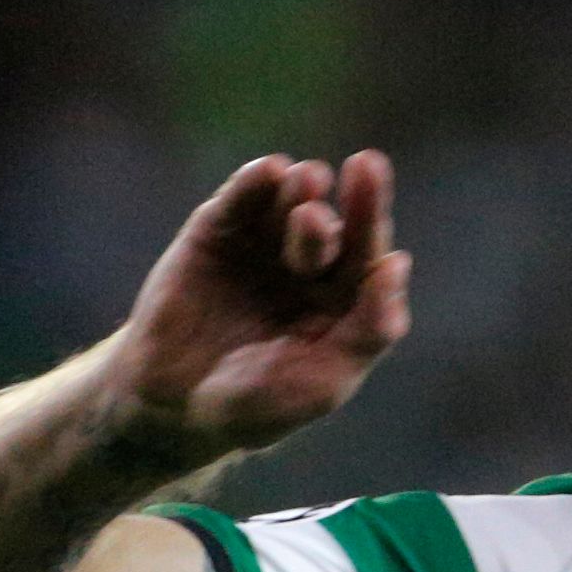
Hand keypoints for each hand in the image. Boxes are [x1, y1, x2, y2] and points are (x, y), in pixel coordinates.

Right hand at [101, 153, 409, 463]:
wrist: (174, 403)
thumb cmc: (259, 404)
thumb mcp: (323, 380)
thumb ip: (368, 330)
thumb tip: (398, 265)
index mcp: (347, 306)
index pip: (372, 262)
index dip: (383, 237)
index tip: (392, 229)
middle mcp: (312, 271)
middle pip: (342, 229)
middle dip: (360, 200)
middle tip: (367, 168)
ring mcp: (265, 248)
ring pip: (293, 209)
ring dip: (305, 193)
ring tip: (311, 180)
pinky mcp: (218, 233)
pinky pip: (240, 203)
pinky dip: (254, 185)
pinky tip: (271, 171)